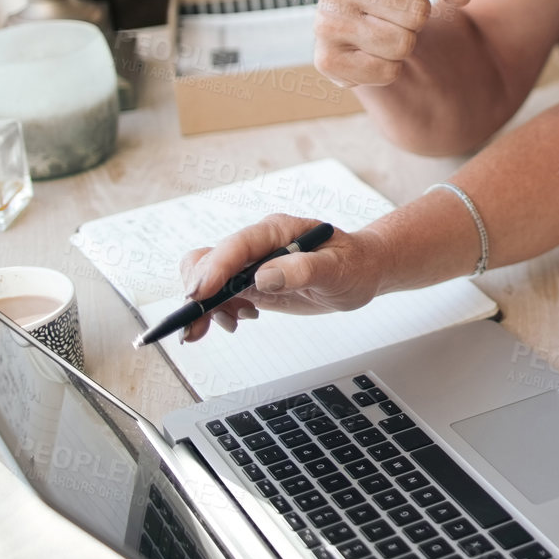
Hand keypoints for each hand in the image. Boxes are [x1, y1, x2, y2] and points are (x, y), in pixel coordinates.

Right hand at [177, 214, 387, 341]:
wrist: (362, 270)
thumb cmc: (354, 264)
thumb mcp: (337, 269)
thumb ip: (303, 270)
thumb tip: (265, 276)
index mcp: (278, 231)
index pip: (237, 245)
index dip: (215, 268)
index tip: (200, 294)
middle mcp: (259, 244)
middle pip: (210, 260)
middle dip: (198, 293)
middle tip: (196, 327)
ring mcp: (252, 263)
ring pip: (207, 278)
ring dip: (205, 305)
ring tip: (228, 324)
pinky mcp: (251, 282)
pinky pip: (218, 293)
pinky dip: (217, 310)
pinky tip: (238, 320)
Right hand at [315, 0, 470, 87]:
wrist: (365, 17)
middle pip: (417, 11)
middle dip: (418, 14)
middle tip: (397, 9)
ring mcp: (324, 22)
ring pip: (403, 44)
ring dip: (405, 40)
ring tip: (385, 27)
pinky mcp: (327, 60)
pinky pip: (387, 72)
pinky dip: (389, 66)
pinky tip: (372, 49)